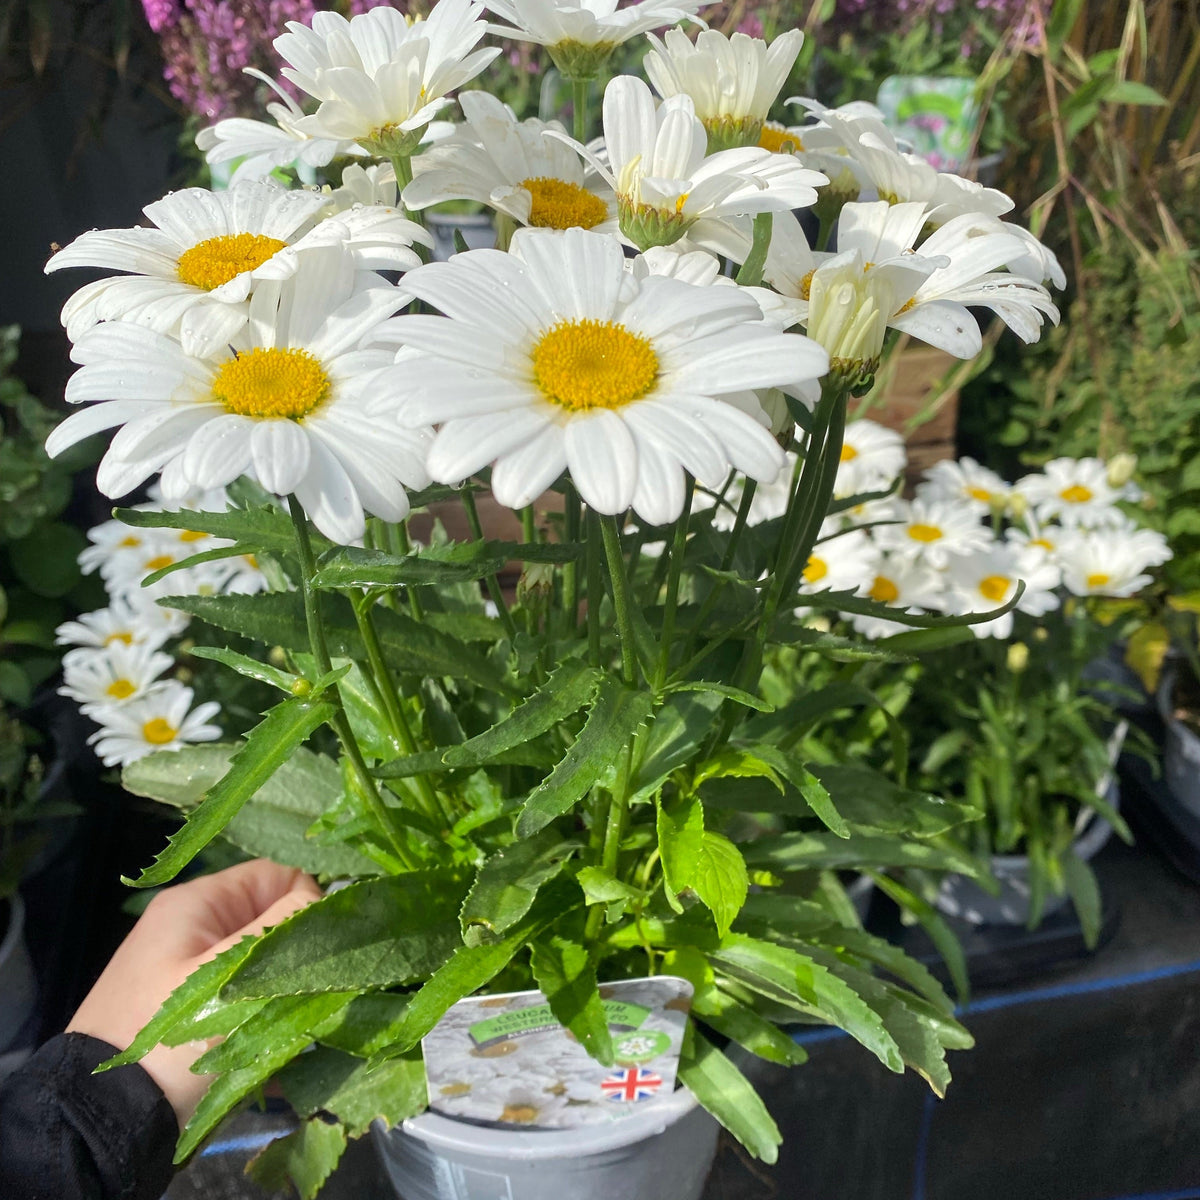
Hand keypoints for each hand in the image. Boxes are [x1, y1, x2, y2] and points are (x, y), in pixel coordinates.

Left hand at [67, 859, 320, 1127]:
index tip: (324, 946)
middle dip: (298, 951)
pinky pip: (246, 992)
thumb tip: (332, 899)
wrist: (102, 1119)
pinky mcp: (193, 1007)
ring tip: (298, 1024)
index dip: (308, 901)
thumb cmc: (166, 1040)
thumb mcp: (227, 977)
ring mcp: (190, 967)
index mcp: (197, 903)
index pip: (277, 874)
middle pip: (271, 917)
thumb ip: (281, 928)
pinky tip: (277, 1045)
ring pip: (263, 959)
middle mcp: (194, 925)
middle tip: (313, 991)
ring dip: (285, 987)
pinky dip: (265, 1013)